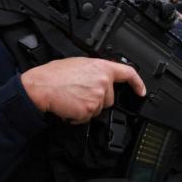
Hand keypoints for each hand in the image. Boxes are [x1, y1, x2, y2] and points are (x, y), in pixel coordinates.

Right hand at [21, 57, 145, 123]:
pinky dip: (79, 115)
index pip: (128, 73)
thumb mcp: (79, 64)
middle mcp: (102, 82)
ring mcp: (97, 97)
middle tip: (80, 92)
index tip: (141, 91)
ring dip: (87, 107)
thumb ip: (96, 71)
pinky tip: (70, 105)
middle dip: (97, 98)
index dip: (137, 83)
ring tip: (72, 97)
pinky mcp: (89, 110)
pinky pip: (88, 117)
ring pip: (98, 109)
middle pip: (109, 98)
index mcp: (101, 67)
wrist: (41, 87)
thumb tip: (102, 77)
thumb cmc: (54, 75)